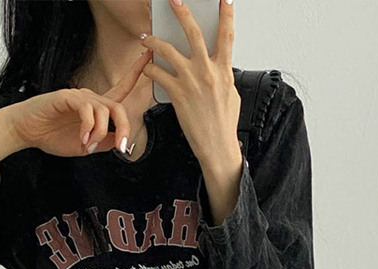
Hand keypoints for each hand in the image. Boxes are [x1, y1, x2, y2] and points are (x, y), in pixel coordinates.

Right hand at [7, 50, 152, 157]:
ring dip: (100, 132)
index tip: (148, 60)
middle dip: (124, 127)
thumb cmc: (51, 136)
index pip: (120, 91)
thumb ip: (103, 143)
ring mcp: (78, 97)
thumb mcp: (85, 146)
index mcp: (96, 109)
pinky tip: (82, 138)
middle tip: (120, 147)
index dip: (135, 75)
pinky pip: (87, 110)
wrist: (26, 132)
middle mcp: (90, 99)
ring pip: (104, 110)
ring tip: (87, 145)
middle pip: (118, 107)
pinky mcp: (66, 98)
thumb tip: (120, 142)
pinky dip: (88, 127)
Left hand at [139, 0, 241, 168]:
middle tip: (173, 1)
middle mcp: (207, 71)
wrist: (216, 145)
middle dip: (182, 13)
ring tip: (146, 37)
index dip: (226, 14)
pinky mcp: (177, 94)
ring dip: (154, 41)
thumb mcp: (231, 94)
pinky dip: (150, 69)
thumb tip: (217, 68)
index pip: (227, 35)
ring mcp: (191, 81)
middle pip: (193, 33)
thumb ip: (222, 76)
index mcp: (224, 69)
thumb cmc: (223, 123)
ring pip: (169, 51)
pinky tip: (146, 68)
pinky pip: (158, 75)